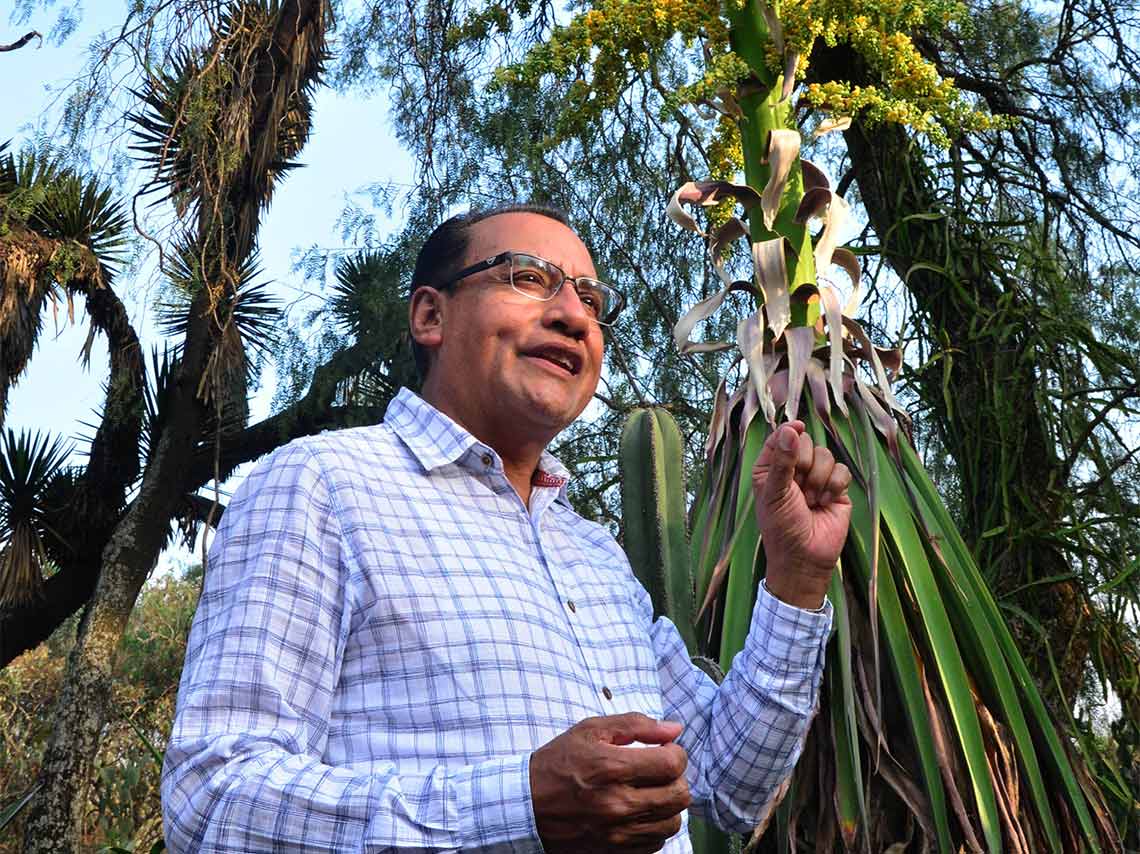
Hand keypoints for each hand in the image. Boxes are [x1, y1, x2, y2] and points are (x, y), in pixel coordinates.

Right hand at [530, 713, 690, 853]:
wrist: (524, 806)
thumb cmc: (557, 764)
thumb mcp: (589, 730)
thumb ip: (635, 725)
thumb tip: (674, 729)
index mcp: (611, 768)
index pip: (672, 765)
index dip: (675, 753)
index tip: (663, 751)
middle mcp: (617, 804)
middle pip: (679, 795)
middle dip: (675, 778)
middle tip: (658, 770)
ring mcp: (616, 834)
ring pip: (672, 822)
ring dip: (667, 804)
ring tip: (649, 792)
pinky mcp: (614, 852)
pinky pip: (655, 843)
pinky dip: (653, 826)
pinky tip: (637, 812)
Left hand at [752, 420, 852, 609]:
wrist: (805, 558)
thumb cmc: (782, 528)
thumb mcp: (775, 493)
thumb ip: (783, 461)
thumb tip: (791, 429)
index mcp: (770, 469)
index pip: (780, 438)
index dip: (789, 431)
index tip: (798, 428)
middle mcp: (793, 470)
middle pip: (806, 443)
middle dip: (805, 464)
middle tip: (799, 489)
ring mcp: (816, 478)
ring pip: (826, 455)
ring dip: (819, 479)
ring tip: (811, 501)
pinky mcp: (837, 489)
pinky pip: (842, 470)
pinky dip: (835, 486)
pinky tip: (826, 502)